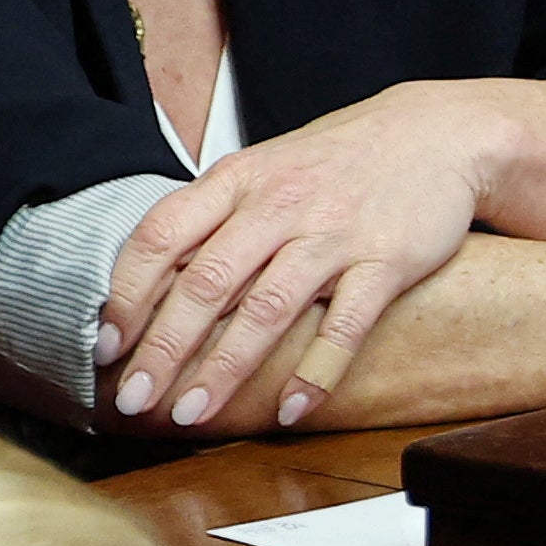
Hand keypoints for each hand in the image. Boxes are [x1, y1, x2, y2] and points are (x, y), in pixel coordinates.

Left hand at [102, 80, 516, 430]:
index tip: (107, 345)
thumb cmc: (337, 160)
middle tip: (135, 399)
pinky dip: (315, 372)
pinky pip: (345, 324)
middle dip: (163, 348)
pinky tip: (289, 409)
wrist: (437, 132)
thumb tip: (149, 283)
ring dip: (224, 368)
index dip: (128, 293)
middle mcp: (279, 204)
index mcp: (239, 180)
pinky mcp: (386, 260)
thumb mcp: (266, 169)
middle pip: (206, 282)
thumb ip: (213, 218)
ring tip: (193, 413)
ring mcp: (333, 233)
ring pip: (267, 308)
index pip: (162, 235)